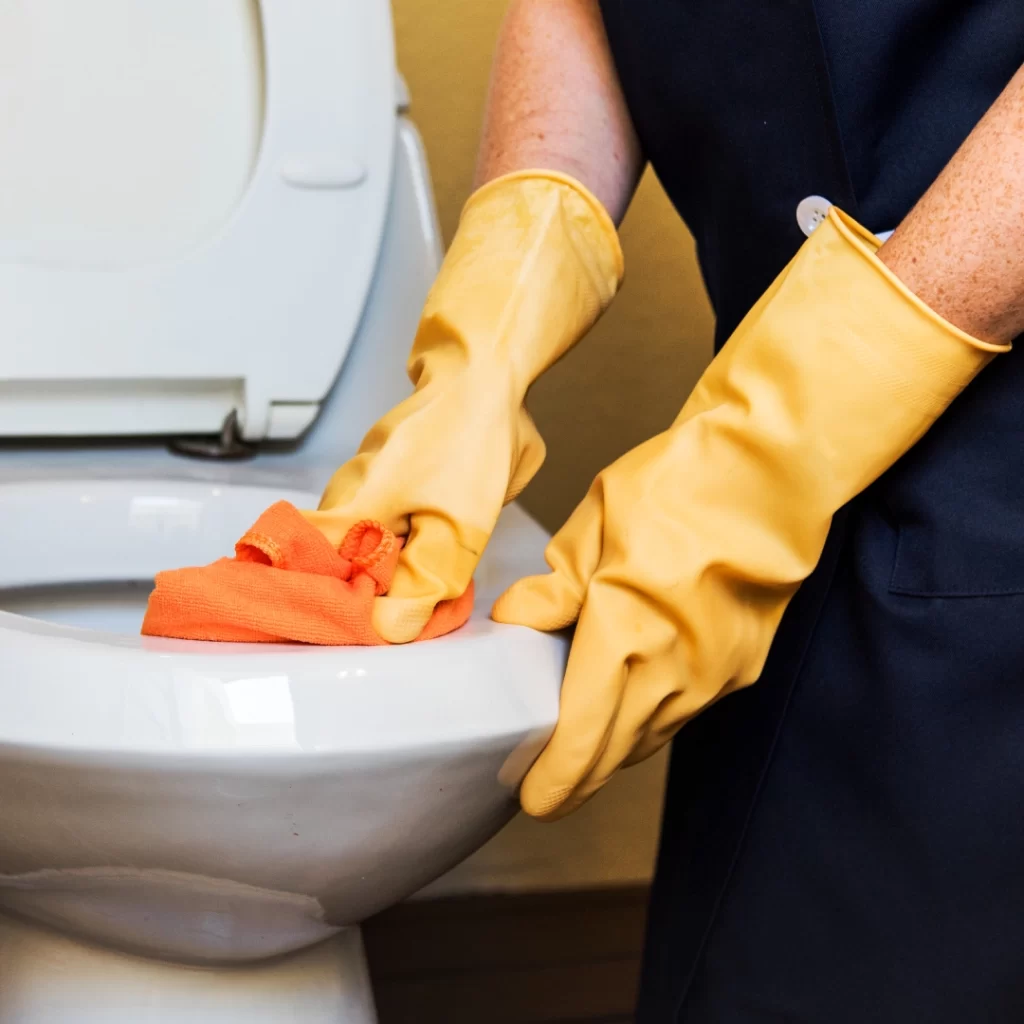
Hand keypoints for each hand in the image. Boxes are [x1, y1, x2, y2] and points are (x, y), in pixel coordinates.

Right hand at [304, 171, 621, 641]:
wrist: (483, 374)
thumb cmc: (470, 440)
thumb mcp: (459, 527)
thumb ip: (424, 581)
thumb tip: (390, 627)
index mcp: (353, 510)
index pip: (300, 574)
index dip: (312, 608)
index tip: (337, 632)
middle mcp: (346, 496)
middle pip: (331, 567)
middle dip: (358, 599)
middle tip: (391, 620)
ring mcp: (363, 482)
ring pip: (359, 546)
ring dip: (383, 574)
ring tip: (411, 592)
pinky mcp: (384, 475)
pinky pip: (379, 524)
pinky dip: (396, 547)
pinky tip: (422, 555)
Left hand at [494, 208, 1005, 818]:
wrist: (770, 474)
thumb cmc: (680, 487)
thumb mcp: (594, 524)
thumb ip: (554, 586)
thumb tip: (519, 620)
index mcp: (625, 638)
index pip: (581, 740)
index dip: (554, 781)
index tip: (533, 799)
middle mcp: (674, 674)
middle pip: (617, 754)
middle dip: (579, 777)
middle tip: (549, 784)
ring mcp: (715, 676)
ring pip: (653, 736)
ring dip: (616, 748)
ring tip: (583, 742)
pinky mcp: (742, 666)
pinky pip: (687, 710)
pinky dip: (653, 716)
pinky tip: (635, 696)